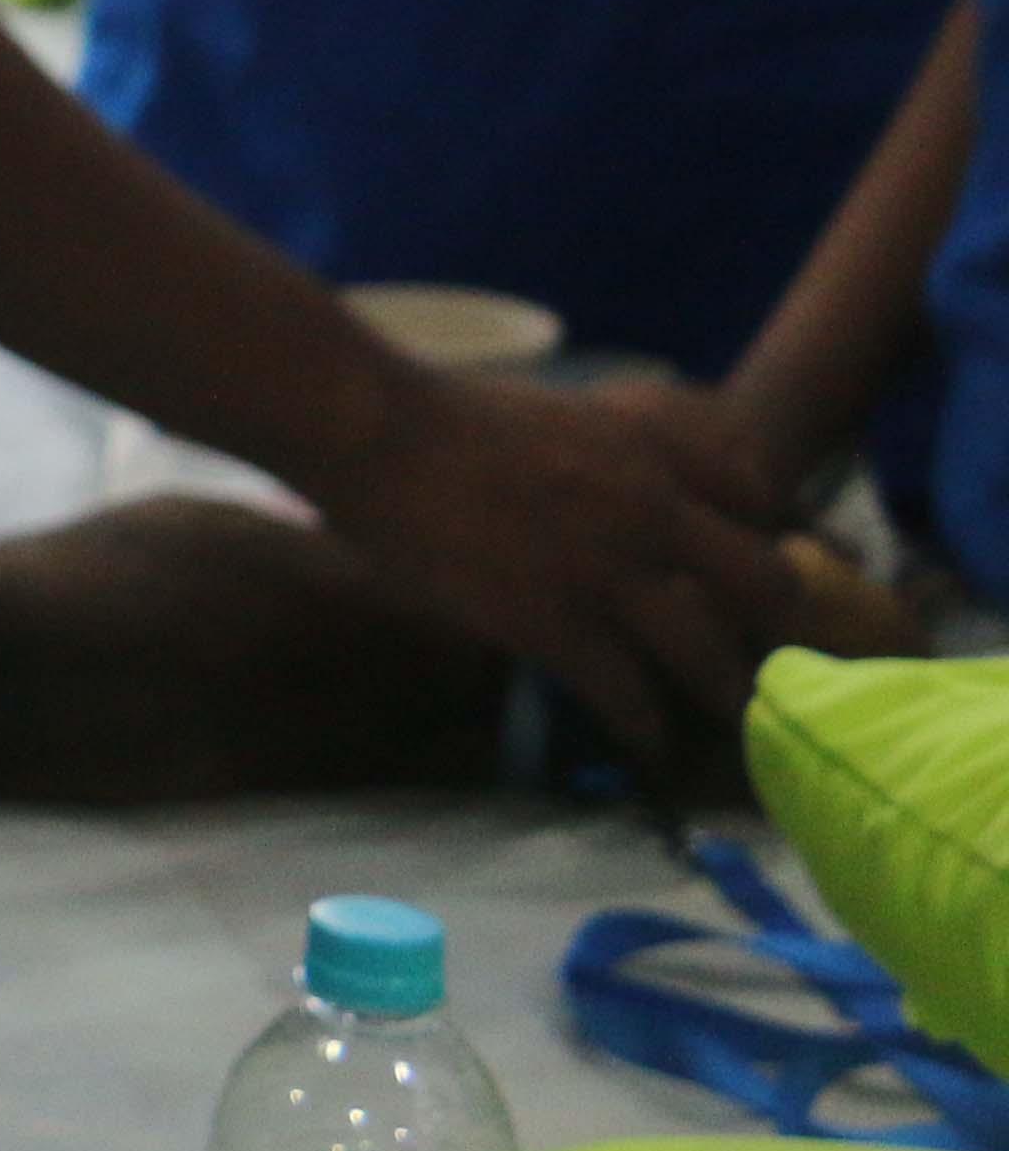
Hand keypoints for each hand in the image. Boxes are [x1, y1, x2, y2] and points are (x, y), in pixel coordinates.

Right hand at [304, 361, 800, 775]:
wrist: (373, 429)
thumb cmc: (441, 411)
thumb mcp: (557, 406)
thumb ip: (611, 442)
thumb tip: (631, 480)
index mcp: (649, 445)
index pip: (758, 496)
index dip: (767, 535)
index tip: (755, 569)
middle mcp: (650, 509)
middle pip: (766, 583)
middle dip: (776, 626)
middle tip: (767, 654)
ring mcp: (606, 571)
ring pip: (708, 656)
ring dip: (725, 695)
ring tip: (730, 721)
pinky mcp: (555, 624)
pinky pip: (628, 696)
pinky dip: (645, 728)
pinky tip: (647, 744)